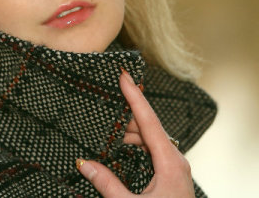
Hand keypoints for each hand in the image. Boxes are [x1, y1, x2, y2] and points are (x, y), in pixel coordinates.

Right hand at [76, 69, 194, 196]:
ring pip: (149, 137)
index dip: (134, 95)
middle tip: (107, 101)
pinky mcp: (170, 173)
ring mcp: (174, 166)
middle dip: (126, 113)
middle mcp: (174, 159)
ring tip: (108, 127)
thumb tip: (84, 164)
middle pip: (147, 125)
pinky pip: (151, 148)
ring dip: (129, 130)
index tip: (124, 75)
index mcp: (170, 162)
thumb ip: (107, 184)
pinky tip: (121, 144)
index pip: (148, 120)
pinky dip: (135, 142)